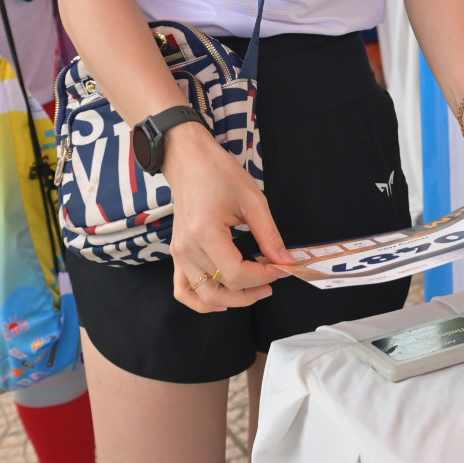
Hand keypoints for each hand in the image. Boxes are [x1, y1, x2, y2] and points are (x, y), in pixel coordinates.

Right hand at [160, 124, 291, 312]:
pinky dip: (201, 301)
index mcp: (205, 233)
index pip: (236, 273)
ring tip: (254, 291)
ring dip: (232, 299)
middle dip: (252, 290)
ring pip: (204, 295)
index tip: (283, 268)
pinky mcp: (177, 255)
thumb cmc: (220, 174)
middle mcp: (187, 248)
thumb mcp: (253, 200)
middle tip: (274, 280)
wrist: (189, 161)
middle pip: (222, 287)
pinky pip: (183, 290)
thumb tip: (286, 261)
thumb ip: (269, 235)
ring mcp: (179, 254)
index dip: (264, 276)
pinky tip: (223, 301)